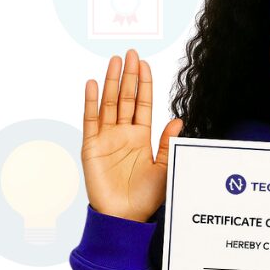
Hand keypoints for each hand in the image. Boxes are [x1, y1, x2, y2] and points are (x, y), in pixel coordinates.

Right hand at [81, 49, 183, 222]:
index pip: (143, 104)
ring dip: (112, 82)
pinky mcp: (91, 146)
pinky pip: (90, 120)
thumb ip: (168, 143)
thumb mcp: (164, 167)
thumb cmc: (146, 196)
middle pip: (126, 98)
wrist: (125, 216)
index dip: (144, 85)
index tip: (145, 65)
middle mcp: (123, 133)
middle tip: (131, 53)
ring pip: (109, 103)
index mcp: (141, 137)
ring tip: (115, 61)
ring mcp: (106, 138)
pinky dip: (91, 101)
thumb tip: (178, 119)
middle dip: (129, 76)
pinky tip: (94, 84)